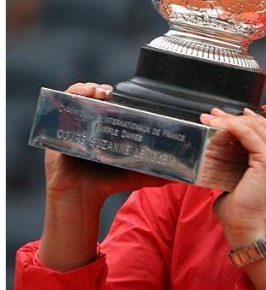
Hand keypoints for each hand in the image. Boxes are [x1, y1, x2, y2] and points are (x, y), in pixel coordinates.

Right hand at [45, 82, 168, 207]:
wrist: (82, 200)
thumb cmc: (108, 184)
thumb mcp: (137, 174)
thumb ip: (158, 172)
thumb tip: (184, 174)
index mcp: (107, 127)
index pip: (109, 102)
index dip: (112, 93)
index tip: (116, 92)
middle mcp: (89, 123)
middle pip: (92, 96)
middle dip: (98, 88)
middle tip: (107, 92)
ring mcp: (72, 126)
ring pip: (76, 98)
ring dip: (84, 90)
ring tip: (95, 93)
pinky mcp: (56, 132)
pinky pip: (58, 109)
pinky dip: (68, 100)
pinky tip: (78, 100)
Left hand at [199, 108, 265, 246]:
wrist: (245, 229)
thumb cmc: (240, 210)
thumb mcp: (242, 177)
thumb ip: (240, 160)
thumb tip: (221, 145)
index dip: (256, 119)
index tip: (236, 114)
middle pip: (264, 125)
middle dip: (237, 117)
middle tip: (214, 115)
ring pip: (257, 126)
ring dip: (231, 120)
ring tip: (210, 119)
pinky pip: (250, 134)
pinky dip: (233, 127)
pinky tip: (218, 126)